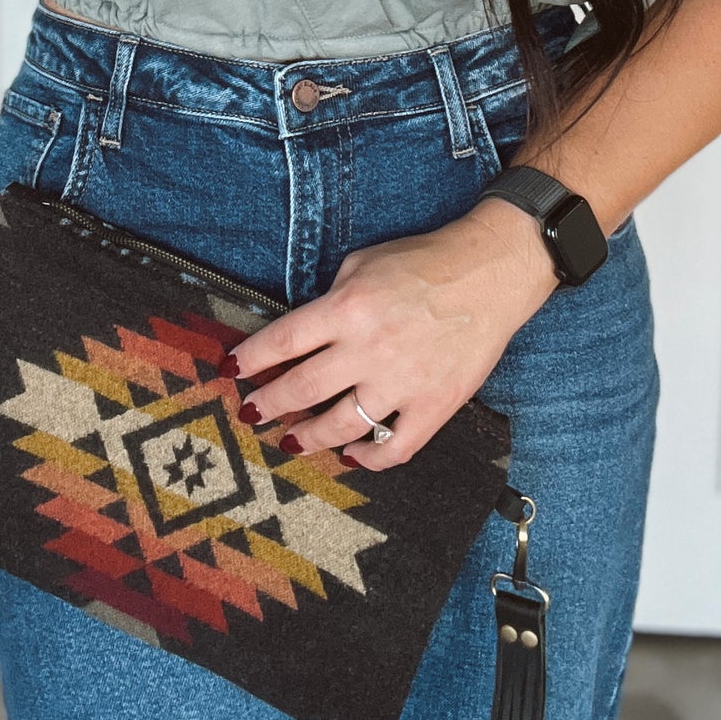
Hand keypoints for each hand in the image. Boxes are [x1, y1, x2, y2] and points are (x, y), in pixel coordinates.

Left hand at [224, 197, 560, 469]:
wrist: (489, 275)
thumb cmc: (423, 262)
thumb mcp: (362, 263)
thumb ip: (329, 299)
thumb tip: (302, 335)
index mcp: (346, 307)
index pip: (282, 341)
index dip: (250, 360)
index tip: (232, 371)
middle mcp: (368, 349)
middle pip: (301, 389)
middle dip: (267, 405)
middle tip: (251, 414)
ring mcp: (402, 383)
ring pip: (340, 426)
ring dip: (307, 436)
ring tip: (291, 438)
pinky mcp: (434, 406)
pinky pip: (393, 447)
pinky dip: (366, 457)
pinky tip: (350, 453)